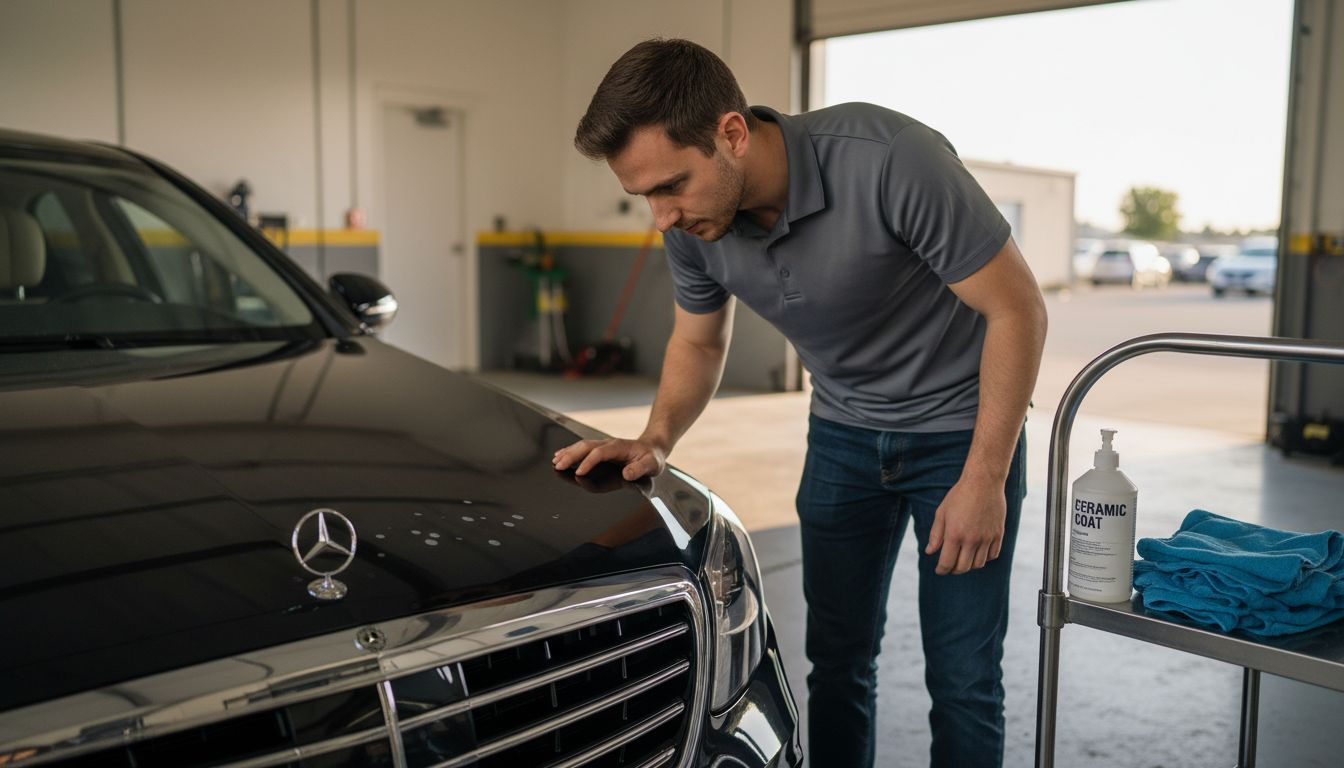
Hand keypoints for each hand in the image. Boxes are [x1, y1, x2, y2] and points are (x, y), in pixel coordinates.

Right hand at [552, 437, 666, 480]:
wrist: (653, 447)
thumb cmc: (652, 457)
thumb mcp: (652, 464)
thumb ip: (640, 469)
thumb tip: (627, 473)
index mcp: (619, 447)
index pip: (600, 453)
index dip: (588, 462)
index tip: (579, 473)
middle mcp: (609, 444)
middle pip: (586, 446)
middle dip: (571, 455)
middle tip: (558, 465)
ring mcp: (604, 445)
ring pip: (582, 446)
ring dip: (568, 452)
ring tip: (555, 461)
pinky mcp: (601, 449)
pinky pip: (583, 448)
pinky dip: (571, 451)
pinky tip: (560, 455)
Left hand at [924, 476, 1005, 574]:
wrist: (983, 482)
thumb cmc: (959, 496)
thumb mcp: (942, 513)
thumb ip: (935, 534)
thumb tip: (929, 552)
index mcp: (954, 534)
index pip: (947, 563)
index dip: (941, 570)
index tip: (939, 570)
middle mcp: (971, 539)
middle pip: (963, 567)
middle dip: (954, 570)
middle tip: (950, 566)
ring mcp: (987, 537)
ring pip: (978, 564)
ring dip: (969, 565)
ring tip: (963, 558)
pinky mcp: (998, 534)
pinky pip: (993, 555)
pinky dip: (985, 558)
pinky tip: (978, 552)